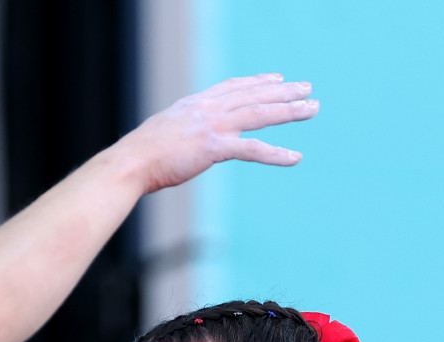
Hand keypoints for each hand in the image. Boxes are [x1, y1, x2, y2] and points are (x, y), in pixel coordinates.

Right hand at [118, 74, 318, 194]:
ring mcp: (213, 126)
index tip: (277, 78)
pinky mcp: (214, 147)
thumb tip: (184, 141)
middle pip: (254, 95)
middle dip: (284, 91)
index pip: (233, 87)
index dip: (258, 81)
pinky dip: (276, 154)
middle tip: (307, 89)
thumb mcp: (164, 133)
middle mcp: (208, 109)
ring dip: (290, 110)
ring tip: (313, 108)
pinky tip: (295, 157)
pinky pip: (253, 150)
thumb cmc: (141, 155)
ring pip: (261, 114)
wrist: (130, 163)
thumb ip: (182, 131)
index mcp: (196, 104)